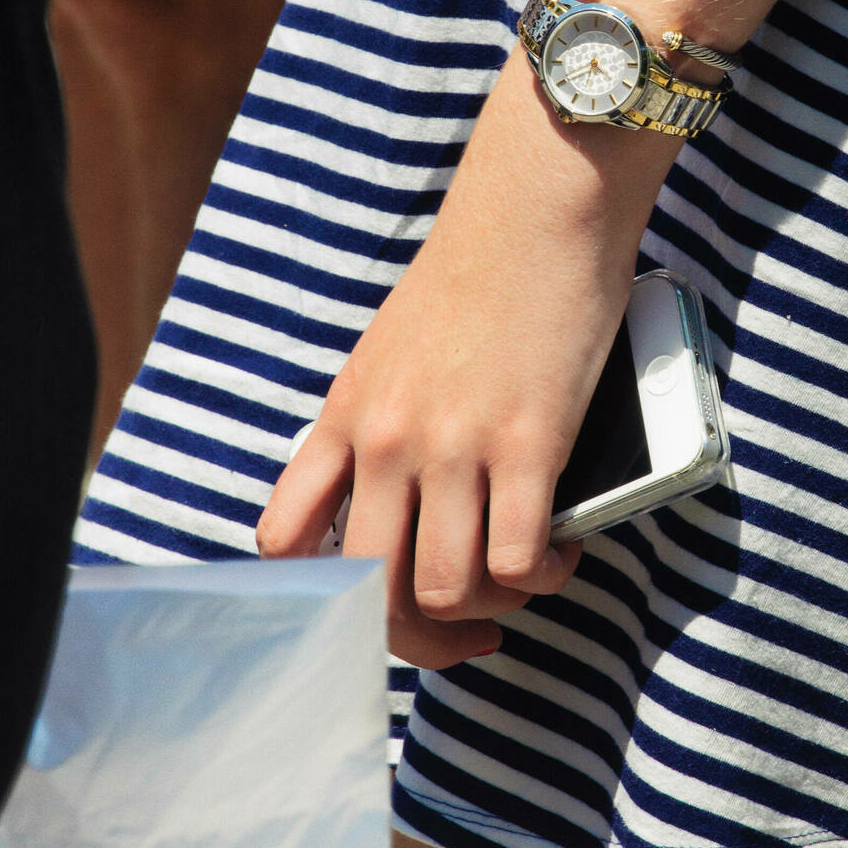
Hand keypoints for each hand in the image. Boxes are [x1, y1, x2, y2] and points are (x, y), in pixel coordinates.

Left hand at [254, 86, 639, 668]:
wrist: (533, 210)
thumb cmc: (472, 274)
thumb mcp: (386, 352)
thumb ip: (375, 425)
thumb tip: (393, 500)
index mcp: (343, 419)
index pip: (285, 544)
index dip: (324, 599)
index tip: (377, 603)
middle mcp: (385, 441)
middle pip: (370, 591)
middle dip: (419, 638)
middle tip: (468, 630)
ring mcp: (452, 446)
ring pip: (444, 590)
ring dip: (492, 606)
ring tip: (525, 580)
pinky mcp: (526, 444)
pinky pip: (517, 559)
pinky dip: (544, 576)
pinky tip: (563, 552)